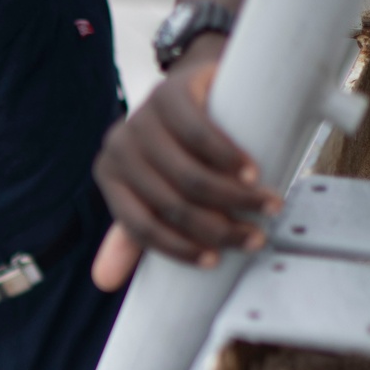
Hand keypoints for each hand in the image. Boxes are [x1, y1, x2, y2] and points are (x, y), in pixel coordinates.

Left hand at [90, 44, 281, 291]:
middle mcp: (118, 148)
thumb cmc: (173, 150)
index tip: (217, 262)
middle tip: (256, 239)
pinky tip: (253, 173)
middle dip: (219, 228)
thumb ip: (130, 235)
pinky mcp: (170, 92)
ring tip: (268, 207)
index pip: (140, 227)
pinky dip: (231, 159)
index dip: (179, 249)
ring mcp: (142, 118)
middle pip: (171, 204)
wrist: (193, 86)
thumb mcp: (150, 190)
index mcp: (109, 177)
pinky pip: (201, 136)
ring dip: (235, 198)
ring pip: (190, 175)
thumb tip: (102, 283)